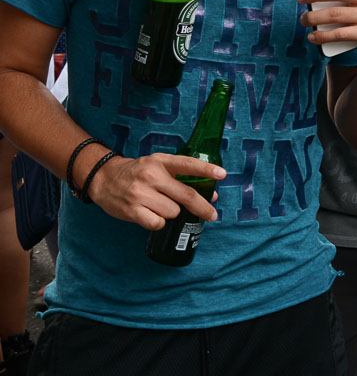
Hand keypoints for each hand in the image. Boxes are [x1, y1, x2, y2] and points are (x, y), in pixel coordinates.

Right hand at [87, 153, 226, 229]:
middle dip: (203, 208)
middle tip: (212, 215)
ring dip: (173, 214)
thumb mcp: (159, 167)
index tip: (222, 175)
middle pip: (186, 195)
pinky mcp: (131, 210)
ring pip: (173, 212)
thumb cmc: (139, 174)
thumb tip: (211, 196)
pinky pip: (157, 223)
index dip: (206, 170)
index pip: (188, 164)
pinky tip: (152, 215)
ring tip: (161, 206)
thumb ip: (183, 178)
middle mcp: (152, 176)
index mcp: (161, 161)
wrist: (104, 179)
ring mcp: (140, 193)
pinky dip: (159, 223)